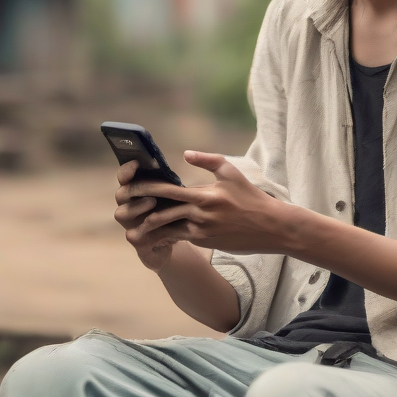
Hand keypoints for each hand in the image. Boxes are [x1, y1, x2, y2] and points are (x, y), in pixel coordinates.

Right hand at [114, 160, 189, 271]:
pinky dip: (148, 228)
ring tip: (152, 201)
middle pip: (120, 193)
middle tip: (148, 182)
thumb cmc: (175, 210)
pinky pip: (135, 234)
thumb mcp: (175, 195)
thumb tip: (181, 159)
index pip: (124, 176)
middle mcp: (127, 205)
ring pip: (122, 213)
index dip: (127, 169)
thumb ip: (169, 181)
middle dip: (133, 188)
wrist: (179, 237)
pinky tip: (162, 225)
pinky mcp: (136, 240)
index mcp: (135, 191)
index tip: (137, 162)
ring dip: (136, 206)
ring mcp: (129, 224)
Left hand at [121, 152, 292, 254]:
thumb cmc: (250, 197)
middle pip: (161, 212)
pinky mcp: (205, 243)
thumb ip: (207, 160)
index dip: (146, 188)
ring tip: (134, 225)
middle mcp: (200, 215)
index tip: (131, 185)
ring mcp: (202, 232)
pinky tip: (156, 233)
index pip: (168, 191)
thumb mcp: (231, 172)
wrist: (270, 227)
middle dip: (141, 210)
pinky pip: (180, 238)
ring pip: (168, 229)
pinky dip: (167, 235)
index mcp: (204, 195)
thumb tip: (186, 153)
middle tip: (125, 207)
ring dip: (150, 227)